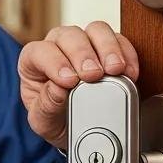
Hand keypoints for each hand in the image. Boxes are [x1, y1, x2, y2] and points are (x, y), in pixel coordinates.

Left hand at [18, 21, 139, 147]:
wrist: (77, 131)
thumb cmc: (54, 120)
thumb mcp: (44, 121)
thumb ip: (46, 106)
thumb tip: (58, 89)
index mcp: (33, 62)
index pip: (39, 52)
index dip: (55, 63)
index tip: (70, 81)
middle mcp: (58, 46)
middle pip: (69, 35)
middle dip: (83, 54)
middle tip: (94, 75)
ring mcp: (84, 44)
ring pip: (96, 30)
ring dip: (108, 48)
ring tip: (115, 70)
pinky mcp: (108, 48)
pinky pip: (120, 39)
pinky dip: (127, 54)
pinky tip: (129, 72)